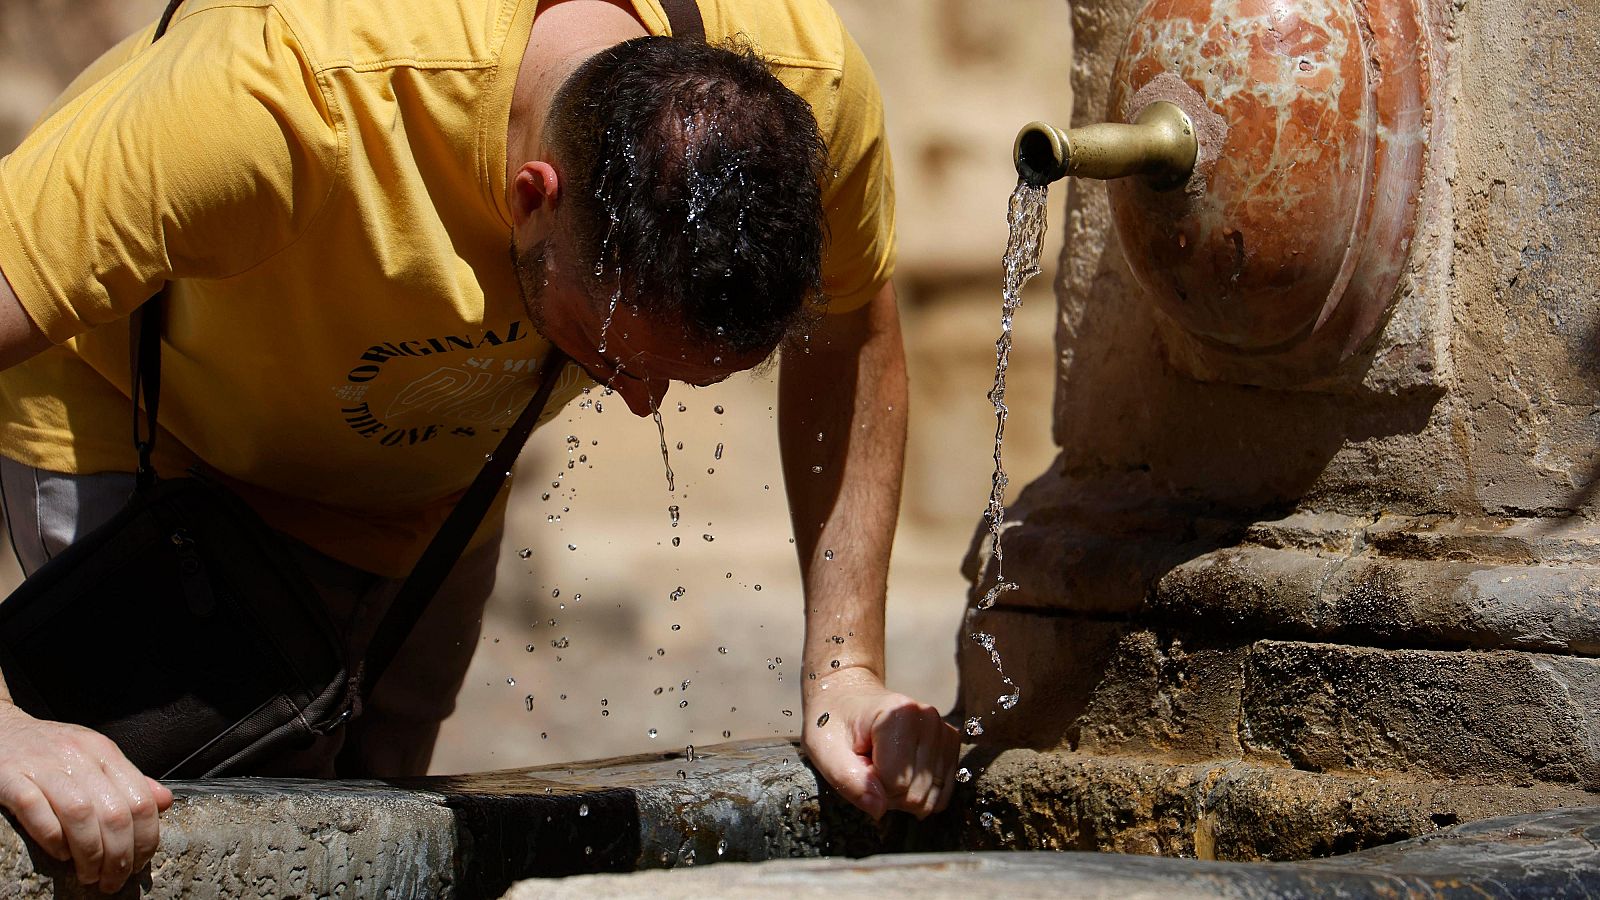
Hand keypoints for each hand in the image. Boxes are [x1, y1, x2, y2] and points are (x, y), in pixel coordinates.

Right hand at [0, 701, 172, 891]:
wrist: (2, 730)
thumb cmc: (51, 750)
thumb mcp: (95, 756)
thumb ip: (129, 780)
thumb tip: (165, 802)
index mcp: (105, 752)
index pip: (141, 801)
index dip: (145, 840)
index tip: (139, 864)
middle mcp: (79, 756)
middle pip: (114, 813)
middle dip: (119, 856)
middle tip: (113, 880)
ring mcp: (44, 766)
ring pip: (81, 814)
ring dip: (89, 854)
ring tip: (90, 875)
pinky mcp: (11, 777)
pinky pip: (36, 810)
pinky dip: (52, 838)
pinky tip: (60, 854)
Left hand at [802, 668, 960, 818]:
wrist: (848, 697)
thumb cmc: (833, 724)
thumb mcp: (826, 752)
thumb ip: (849, 781)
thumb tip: (879, 810)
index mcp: (899, 714)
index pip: (895, 784)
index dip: (871, 786)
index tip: (858, 763)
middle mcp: (929, 718)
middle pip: (916, 794)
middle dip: (887, 794)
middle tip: (869, 768)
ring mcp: (944, 730)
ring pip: (931, 798)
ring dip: (903, 795)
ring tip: (884, 768)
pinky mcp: (951, 744)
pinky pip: (942, 794)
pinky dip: (920, 793)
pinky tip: (902, 772)